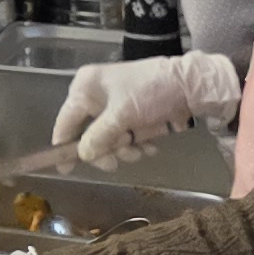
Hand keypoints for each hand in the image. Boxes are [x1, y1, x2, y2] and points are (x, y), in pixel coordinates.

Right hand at [50, 53, 245, 166]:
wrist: (190, 85)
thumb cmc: (150, 93)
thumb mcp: (121, 116)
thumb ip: (98, 137)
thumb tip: (83, 155)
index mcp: (85, 88)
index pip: (66, 121)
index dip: (64, 146)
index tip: (65, 169)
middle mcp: (95, 96)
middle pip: (87, 134)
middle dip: (105, 149)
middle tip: (116, 163)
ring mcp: (114, 106)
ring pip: (107, 139)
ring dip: (124, 149)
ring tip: (141, 150)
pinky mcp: (130, 115)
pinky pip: (124, 136)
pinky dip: (135, 144)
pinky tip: (149, 146)